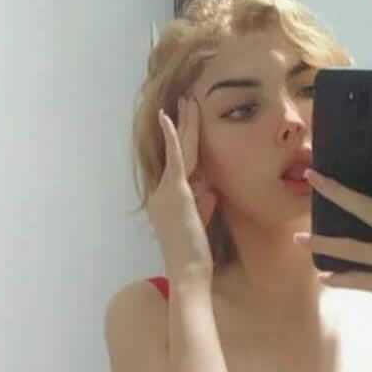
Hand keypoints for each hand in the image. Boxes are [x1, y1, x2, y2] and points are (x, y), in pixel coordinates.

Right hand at [147, 96, 217, 284]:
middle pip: (176, 153)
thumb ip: (204, 203)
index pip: (179, 167)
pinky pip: (177, 158)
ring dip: (185, 124)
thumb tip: (210, 187)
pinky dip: (174, 136)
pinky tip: (170, 117)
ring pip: (181, 151)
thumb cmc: (195, 254)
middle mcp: (161, 192)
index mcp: (166, 200)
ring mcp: (167, 191)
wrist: (187, 270)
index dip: (183, 144)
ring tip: (188, 102)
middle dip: (182, 126)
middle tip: (186, 103)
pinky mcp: (177, 192)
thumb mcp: (200, 223)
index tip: (185, 126)